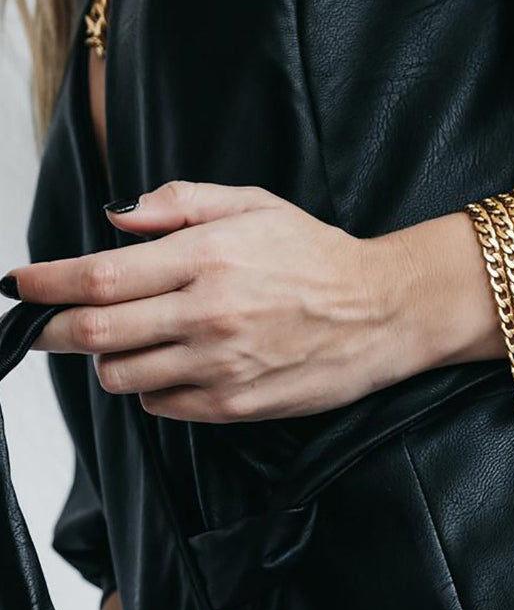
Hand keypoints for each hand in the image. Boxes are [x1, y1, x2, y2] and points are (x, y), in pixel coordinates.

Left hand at [6, 180, 420, 421]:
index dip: (46, 283)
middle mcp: (207, 313)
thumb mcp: (253, 205)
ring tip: (134, 340)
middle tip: (43, 325)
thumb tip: (117, 217)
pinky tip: (176, 365)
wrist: (382, 312)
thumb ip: (179, 204)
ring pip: (121, 376)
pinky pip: (160, 405)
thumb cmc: (318, 257)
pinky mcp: (234, 404)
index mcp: (207, 257)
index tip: (21, 284)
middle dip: (52, 330)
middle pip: (93, 333)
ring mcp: (220, 364)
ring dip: (109, 359)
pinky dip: (152, 388)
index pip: (99, 276)